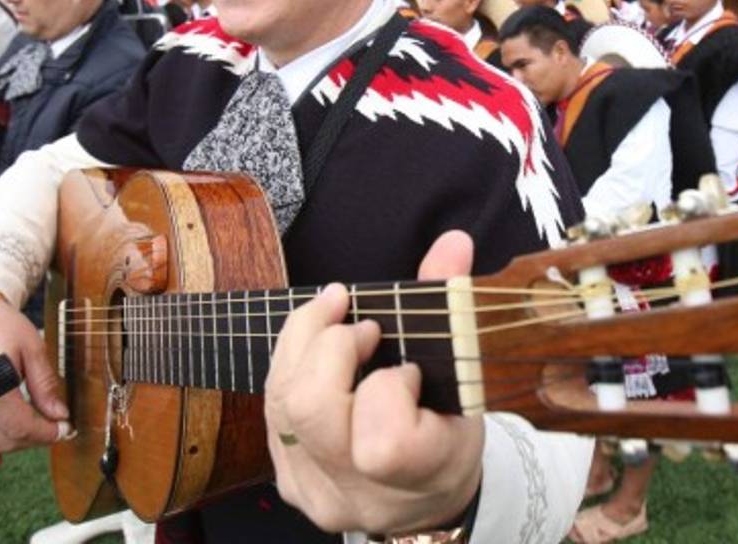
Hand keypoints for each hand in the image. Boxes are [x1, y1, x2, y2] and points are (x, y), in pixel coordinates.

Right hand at [0, 297, 68, 469]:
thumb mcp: (32, 348)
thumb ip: (45, 384)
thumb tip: (60, 414)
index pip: (21, 426)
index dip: (46, 433)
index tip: (63, 429)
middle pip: (5, 439)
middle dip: (34, 439)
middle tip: (54, 429)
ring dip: (12, 445)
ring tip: (33, 433)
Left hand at [265, 231, 483, 533]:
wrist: (428, 493)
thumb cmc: (450, 427)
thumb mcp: (465, 374)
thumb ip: (452, 303)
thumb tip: (452, 242)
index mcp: (422, 475)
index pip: (384, 445)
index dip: (390, 388)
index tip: (409, 370)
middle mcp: (362, 495)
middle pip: (313, 410)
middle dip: (331, 346)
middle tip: (364, 327)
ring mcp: (318, 492)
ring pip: (281, 403)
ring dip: (304, 343)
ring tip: (337, 317)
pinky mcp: (290, 481)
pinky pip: (272, 410)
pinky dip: (292, 367)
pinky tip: (318, 349)